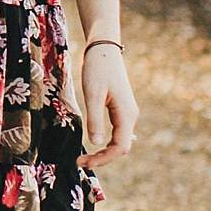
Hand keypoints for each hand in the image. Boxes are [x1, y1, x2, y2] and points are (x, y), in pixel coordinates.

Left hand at [77, 41, 136, 165]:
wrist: (104, 48)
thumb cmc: (97, 68)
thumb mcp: (93, 94)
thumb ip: (95, 119)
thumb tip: (96, 144)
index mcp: (126, 114)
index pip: (120, 148)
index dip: (103, 159)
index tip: (83, 162)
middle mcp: (131, 116)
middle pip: (121, 147)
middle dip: (102, 158)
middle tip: (80, 161)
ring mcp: (127, 112)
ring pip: (119, 141)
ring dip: (104, 152)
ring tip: (85, 156)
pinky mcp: (121, 108)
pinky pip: (117, 132)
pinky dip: (106, 142)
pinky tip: (94, 144)